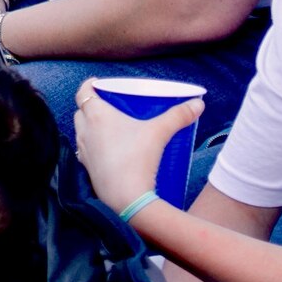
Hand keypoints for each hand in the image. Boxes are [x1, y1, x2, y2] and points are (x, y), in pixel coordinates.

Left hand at [73, 81, 201, 209]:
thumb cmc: (137, 160)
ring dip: (93, 126)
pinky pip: (87, 150)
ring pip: (83, 130)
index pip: (83, 92)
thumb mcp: (159, 133)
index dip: (89, 85)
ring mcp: (84, 150)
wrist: (126, 198)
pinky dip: (95, 145)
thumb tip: (198, 104)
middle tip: (112, 104)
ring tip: (113, 127)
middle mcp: (84, 130)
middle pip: (82, 110)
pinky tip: (112, 150)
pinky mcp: (87, 167)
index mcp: (96, 115)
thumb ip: (178, 116)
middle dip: (93, 105)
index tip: (99, 83)